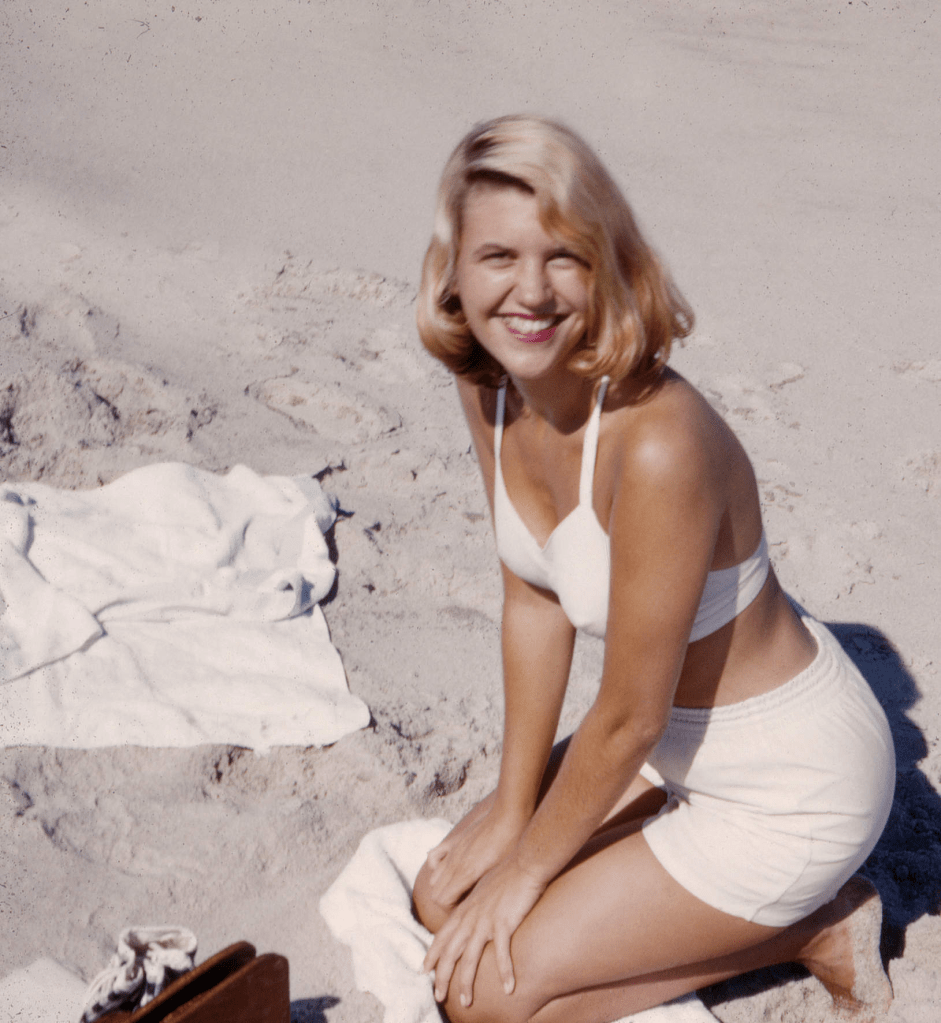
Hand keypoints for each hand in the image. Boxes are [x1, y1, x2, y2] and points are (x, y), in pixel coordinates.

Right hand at [423, 802, 526, 913]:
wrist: (510, 813)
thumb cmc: (512, 844)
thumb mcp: (502, 873)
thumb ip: (486, 890)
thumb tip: (481, 906)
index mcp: (466, 873)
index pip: (442, 901)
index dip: (453, 911)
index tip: (469, 912)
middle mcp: (455, 862)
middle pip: (436, 892)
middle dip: (448, 902)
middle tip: (467, 905)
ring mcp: (453, 850)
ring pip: (434, 876)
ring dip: (443, 886)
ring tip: (461, 890)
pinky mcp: (455, 840)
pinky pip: (434, 856)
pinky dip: (436, 866)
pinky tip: (447, 869)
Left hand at [423, 857, 546, 1007]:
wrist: (523, 863)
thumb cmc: (506, 875)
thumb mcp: (483, 890)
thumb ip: (475, 905)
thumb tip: (470, 915)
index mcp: (465, 910)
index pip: (442, 936)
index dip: (432, 955)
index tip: (423, 971)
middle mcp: (471, 917)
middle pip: (451, 952)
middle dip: (441, 976)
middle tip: (437, 995)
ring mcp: (486, 921)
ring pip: (470, 958)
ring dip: (467, 982)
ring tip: (466, 1002)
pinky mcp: (504, 923)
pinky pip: (503, 953)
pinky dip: (505, 972)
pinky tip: (509, 989)